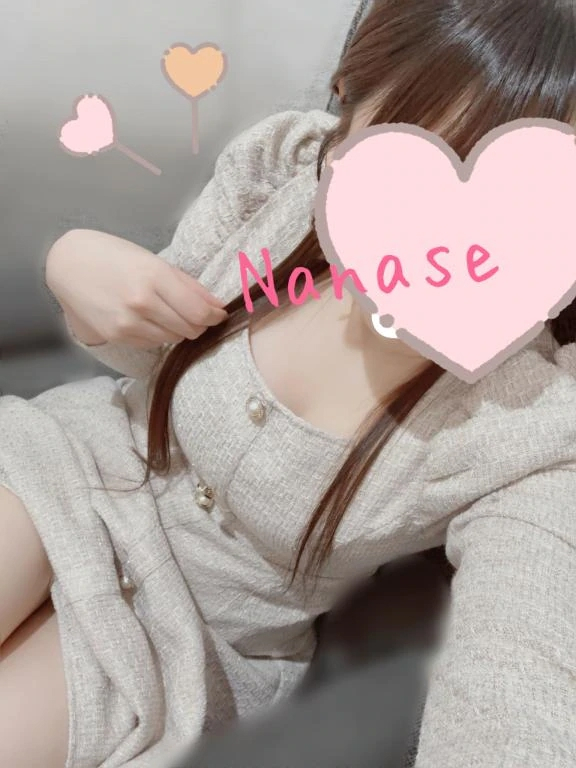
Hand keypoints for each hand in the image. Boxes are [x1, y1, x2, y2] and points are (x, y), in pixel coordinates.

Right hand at [46, 229, 227, 347]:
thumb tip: (217, 306)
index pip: (199, 312)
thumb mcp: (153, 261)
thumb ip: (188, 285)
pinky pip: (152, 343)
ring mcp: (128, 323)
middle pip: (190, 329)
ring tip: (168, 313)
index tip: (218, 314)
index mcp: (154, 277)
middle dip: (199, 323)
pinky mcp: (117, 336)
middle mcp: (142, 303)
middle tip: (195, 313)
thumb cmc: (114, 256)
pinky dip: (158, 334)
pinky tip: (149, 319)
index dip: (214, 317)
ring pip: (173, 339)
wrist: (68, 264)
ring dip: (178, 329)